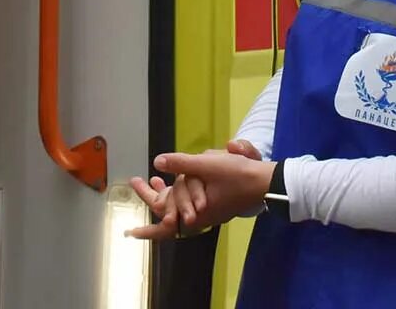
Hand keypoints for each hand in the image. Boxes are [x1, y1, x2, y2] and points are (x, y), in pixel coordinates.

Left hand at [126, 145, 274, 239]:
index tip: (129, 233)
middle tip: (136, 181)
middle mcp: (200, 216)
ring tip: (153, 178)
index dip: (147, 231)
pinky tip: (177, 176)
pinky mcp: (213, 203)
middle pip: (168, 210)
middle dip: (151, 196)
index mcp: (196, 213)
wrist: (266, 182)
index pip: (166, 227)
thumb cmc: (237, 176)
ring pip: (179, 203)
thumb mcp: (206, 165)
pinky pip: (189, 198)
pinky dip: (180, 188)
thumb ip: (181, 163)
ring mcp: (207, 210)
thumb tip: (157, 162)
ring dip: (165, 191)